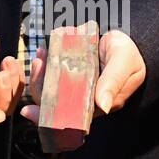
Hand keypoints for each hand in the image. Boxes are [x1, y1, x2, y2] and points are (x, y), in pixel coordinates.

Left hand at [19, 29, 146, 123]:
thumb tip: (102, 106)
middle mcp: (83, 99)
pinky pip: (52, 73)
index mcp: (97, 105)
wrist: (127, 40)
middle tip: (38, 64)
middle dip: (40, 86)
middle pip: (54, 103)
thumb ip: (113, 83)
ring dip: (40, 74)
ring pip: (50, 88)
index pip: (69, 118)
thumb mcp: (124, 64)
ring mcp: (75, 86)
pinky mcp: (70, 72)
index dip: (48, 117)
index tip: (30, 111)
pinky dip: (45, 64)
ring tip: (40, 55)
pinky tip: (44, 53)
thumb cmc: (129, 55)